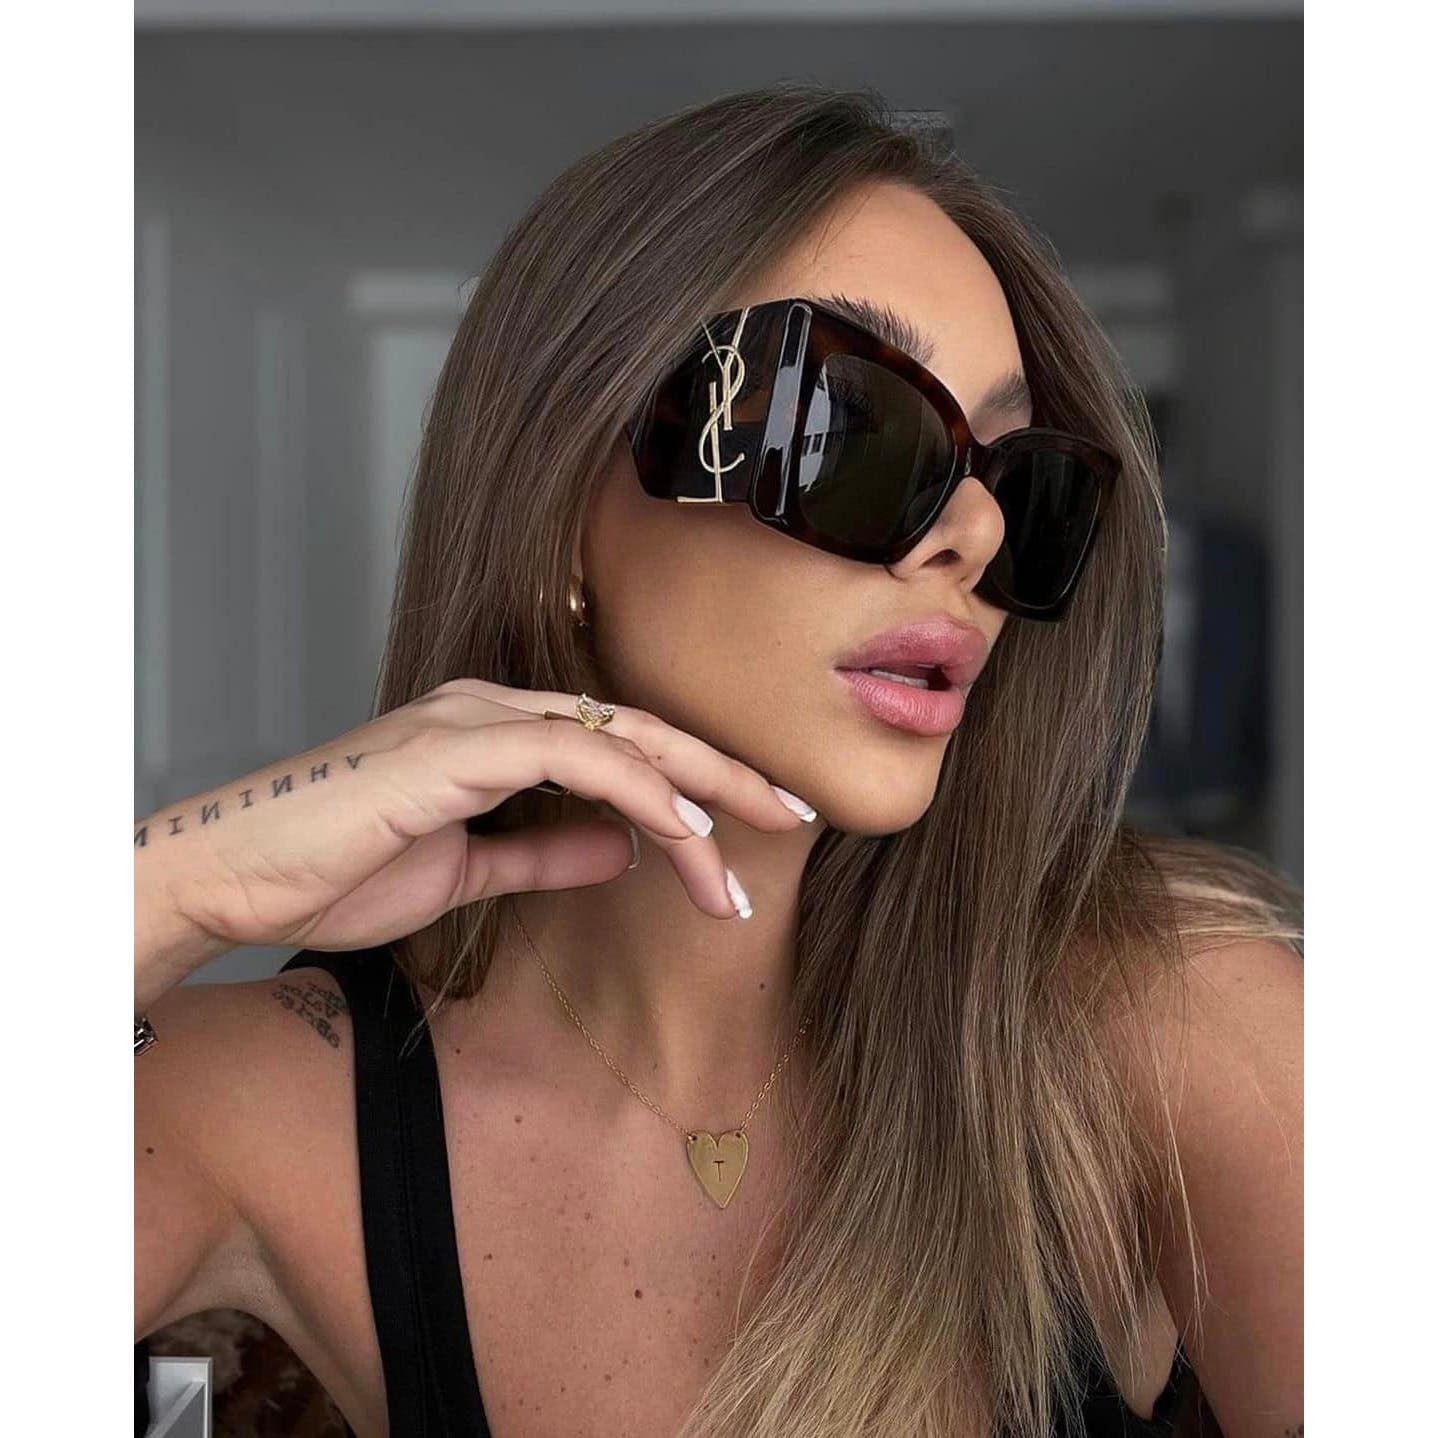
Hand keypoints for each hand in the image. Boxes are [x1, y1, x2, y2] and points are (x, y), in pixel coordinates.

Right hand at [134, 678, 816, 1001]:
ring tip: (750, 848)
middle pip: (640, 730)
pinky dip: (637, 791)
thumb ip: (543, 852)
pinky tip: (683, 833)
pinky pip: (573, 753)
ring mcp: (473, 718)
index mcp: (495, 732)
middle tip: (795, 814)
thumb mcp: (467, 872)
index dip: (693, 784)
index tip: (748, 832)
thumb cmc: (334, 871)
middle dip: (724, 774)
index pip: (620, 748)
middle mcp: (493, 709)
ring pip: (621, 738)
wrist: (235, 878)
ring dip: (696, 794)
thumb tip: (620, 853)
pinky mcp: (453, 745)